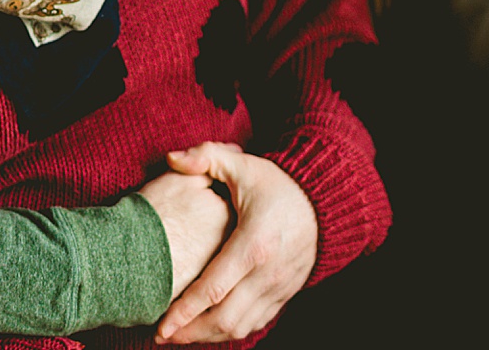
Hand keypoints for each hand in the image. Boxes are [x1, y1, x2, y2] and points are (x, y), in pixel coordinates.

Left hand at [154, 142, 317, 343]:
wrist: (325, 201)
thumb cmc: (278, 184)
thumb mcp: (242, 164)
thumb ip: (205, 157)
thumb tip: (171, 157)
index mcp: (253, 244)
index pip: (213, 288)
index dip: (185, 311)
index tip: (162, 324)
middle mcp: (268, 273)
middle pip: (225, 318)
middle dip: (191, 332)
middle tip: (163, 335)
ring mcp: (279, 287)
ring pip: (241, 326)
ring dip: (209, 335)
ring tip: (181, 335)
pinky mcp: (286, 293)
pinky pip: (256, 322)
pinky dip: (231, 330)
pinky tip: (210, 327)